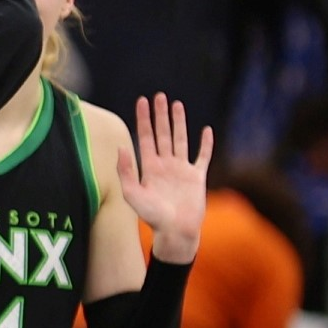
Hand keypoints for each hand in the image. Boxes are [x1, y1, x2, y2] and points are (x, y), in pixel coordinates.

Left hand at [117, 93, 212, 262]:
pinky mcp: (197, 177)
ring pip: (181, 139)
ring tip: (176, 105)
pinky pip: (203, 156)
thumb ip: (126, 171)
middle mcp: (165, 166)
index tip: (141, 101)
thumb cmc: (152, 217)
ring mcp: (181, 170)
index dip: (143, 119)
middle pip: (162, 134)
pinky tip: (206, 130)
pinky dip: (206, 143)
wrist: (175, 232)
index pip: (145, 137)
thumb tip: (121, 147)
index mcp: (149, 168)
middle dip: (160, 115)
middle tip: (159, 96)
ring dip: (179, 122)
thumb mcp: (133, 194)